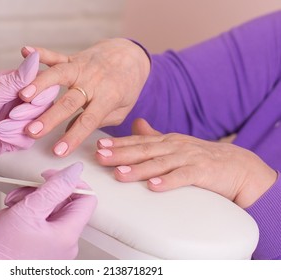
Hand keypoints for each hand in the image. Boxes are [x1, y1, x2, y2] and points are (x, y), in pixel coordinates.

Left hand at [0, 52, 58, 164]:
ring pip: (38, 124)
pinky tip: (0, 134)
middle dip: (28, 112)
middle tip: (11, 113)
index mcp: (17, 85)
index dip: (41, 92)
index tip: (27, 97)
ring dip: (19, 126)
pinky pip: (28, 140)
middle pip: (44, 106)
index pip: (44, 86)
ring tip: (0, 125)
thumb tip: (36, 56)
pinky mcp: (15, 139)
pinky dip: (15, 138)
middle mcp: (20, 102)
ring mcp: (19, 121)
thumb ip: (19, 77)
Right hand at [0, 162, 96, 259]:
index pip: (86, 198)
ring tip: (11, 209)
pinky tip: (10, 220)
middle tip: (22, 194)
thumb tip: (74, 171)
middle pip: (64, 203)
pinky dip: (26, 216)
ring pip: (49, 211)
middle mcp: (66, 243)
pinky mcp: (43, 249)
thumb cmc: (1, 254)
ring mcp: (55, 247)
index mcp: (68, 234)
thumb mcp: (27, 211)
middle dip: (40, 193)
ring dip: (29, 203)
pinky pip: (41, 224)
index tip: (50, 177)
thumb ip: (54, 188)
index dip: (70, 182)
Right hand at [19, 38, 149, 156]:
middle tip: (31, 131)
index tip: (58, 151)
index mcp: (108, 97)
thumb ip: (99, 121)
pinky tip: (25, 51)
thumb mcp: (122, 110)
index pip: (88, 121)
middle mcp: (93, 82)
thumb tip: (70, 130)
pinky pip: (55, 55)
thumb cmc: (127, 86)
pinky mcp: (73, 58)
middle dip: (49, 118)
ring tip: (23, 96)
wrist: (131, 54)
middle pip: (69, 101)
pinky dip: (40, 53)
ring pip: (59, 75)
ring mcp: (81, 68)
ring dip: (40, 85)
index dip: (73, 136)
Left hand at [96, 118, 276, 207]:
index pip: (139, 142)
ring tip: (119, 173)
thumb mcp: (177, 144)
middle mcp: (175, 146)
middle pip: (144, 150)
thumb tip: (136, 124)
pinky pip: (183, 177)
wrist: (240, 166)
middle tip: (100, 157)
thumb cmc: (204, 157)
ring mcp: (189, 158)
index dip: (118, 144)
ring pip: (159, 163)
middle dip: (120, 154)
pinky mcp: (203, 172)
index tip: (99, 146)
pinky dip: (168, 181)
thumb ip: (155, 137)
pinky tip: (153, 187)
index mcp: (167, 141)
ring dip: (138, 169)